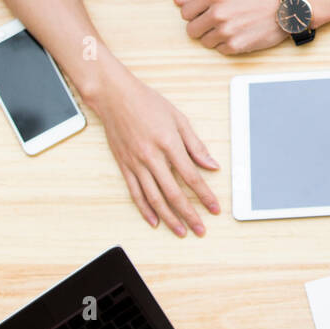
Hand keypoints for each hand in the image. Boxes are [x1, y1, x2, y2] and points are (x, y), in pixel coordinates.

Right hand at [88, 68, 220, 236]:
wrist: (115, 97)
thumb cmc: (148, 104)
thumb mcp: (179, 119)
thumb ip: (195, 145)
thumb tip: (211, 165)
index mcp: (169, 144)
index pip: (191, 177)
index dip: (205, 196)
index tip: (215, 208)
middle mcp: (151, 157)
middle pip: (173, 194)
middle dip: (189, 215)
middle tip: (200, 229)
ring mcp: (135, 164)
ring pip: (154, 198)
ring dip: (169, 218)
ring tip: (181, 231)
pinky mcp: (124, 166)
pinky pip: (135, 193)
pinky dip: (145, 210)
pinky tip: (154, 221)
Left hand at [174, 0, 287, 53]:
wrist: (287, 7)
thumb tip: (177, 1)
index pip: (185, 12)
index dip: (195, 14)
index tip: (206, 14)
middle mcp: (217, 13)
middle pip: (192, 30)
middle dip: (202, 27)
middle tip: (219, 22)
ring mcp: (226, 31)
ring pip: (205, 42)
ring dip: (216, 36)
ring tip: (233, 27)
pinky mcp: (235, 46)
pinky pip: (220, 50)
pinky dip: (228, 44)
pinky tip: (241, 34)